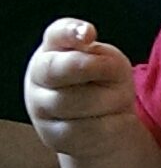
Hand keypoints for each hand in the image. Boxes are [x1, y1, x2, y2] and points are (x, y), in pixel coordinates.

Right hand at [25, 20, 138, 161]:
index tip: (88, 34)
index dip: (70, 32)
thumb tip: (88, 45)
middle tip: (113, 73)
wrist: (103, 123)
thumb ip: (100, 56)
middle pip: (58, 69)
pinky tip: (112, 119)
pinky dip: (108, 124)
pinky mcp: (52, 134)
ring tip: (115, 101)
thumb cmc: (104, 84)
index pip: (56, 34)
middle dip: (89, 69)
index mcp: (54, 48)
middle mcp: (39, 76)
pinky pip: (86, 128)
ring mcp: (40, 106)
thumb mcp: (111, 64)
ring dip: (107, 101)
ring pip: (74, 101)